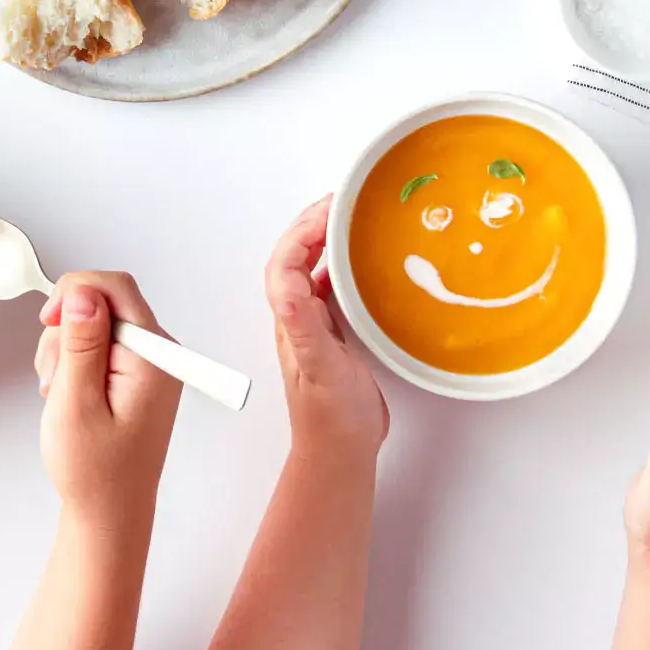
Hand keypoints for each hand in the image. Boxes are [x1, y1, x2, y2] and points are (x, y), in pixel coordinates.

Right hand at [34, 272, 183, 527]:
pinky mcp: (134, 374)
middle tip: (54, 378)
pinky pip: (98, 346)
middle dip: (66, 331)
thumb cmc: (94, 472)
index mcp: (154, 357)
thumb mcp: (76, 404)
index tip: (48, 322)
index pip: (117, 287)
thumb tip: (82, 293)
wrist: (108, 512)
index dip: (75, 292)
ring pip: (94, 324)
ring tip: (61, 395)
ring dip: (66, 351)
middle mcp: (159, 354)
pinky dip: (74, 364)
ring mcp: (148, 364)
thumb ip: (81, 344)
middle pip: (102, 303)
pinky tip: (69, 396)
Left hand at [267, 197, 388, 459]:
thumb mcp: (320, 368)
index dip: (305, 228)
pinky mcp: (334, 334)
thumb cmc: (331, 415)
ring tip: (352, 217)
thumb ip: (305, 330)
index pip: (286, 259)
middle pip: (296, 255)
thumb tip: (290, 292)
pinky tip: (364, 262)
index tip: (335, 208)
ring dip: (327, 238)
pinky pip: (334, 286)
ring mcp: (315, 324)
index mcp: (291, 318)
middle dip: (314, 223)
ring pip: (313, 268)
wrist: (340, 450)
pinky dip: (345, 264)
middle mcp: (298, 316)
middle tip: (344, 200)